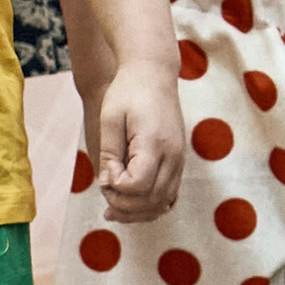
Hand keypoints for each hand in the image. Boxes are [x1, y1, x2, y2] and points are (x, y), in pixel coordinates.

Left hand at [89, 60, 185, 222]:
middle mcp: (173, 155)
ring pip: (164, 202)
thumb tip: (107, 184)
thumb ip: (109, 153)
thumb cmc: (127, 91)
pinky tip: (133, 206)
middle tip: (104, 195)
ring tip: (113, 211)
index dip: (117, 186)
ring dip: (138, 212)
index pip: (137, 185)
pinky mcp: (179, 160)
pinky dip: (152, 205)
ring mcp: (180, 159)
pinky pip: (170, 194)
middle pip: (153, 200)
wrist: (153, 73)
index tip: (105, 172)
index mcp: (155, 143)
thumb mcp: (110, 118)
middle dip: (125, 205)